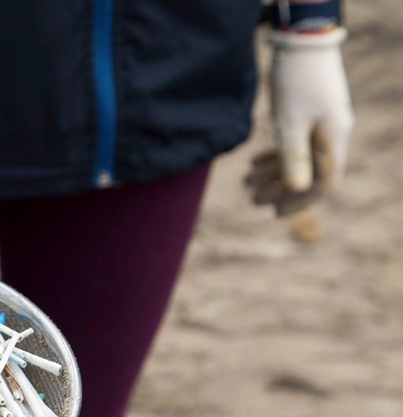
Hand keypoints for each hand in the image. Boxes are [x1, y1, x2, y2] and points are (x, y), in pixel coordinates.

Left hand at [247, 28, 353, 215]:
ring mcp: (323, 124)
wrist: (301, 41)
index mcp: (333, 138)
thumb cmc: (295, 80)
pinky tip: (255, 162)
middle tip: (251, 198)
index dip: (299, 201)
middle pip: (310, 174)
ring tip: (247, 181)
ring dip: (275, 173)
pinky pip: (297, 144)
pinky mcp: (311, 115)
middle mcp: (333, 134)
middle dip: (280, 189)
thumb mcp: (290, 121)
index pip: (323, 183)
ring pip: (301, 160)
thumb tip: (298, 190)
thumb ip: (293, 156)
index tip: (273, 212)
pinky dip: (277, 156)